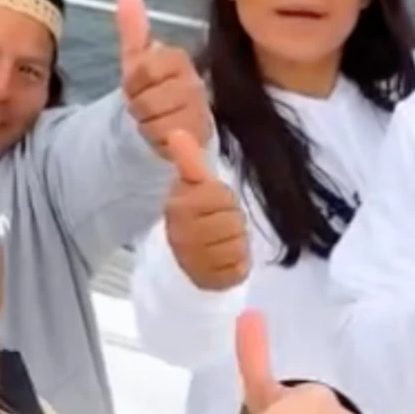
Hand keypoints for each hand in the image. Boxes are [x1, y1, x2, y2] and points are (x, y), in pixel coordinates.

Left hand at [115, 0, 210, 156]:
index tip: (137, 85)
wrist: (173, 124)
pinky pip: (164, 142)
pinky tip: (165, 135)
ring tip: (156, 120)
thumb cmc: (154, 88)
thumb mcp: (138, 59)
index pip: (145, 69)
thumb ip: (133, 28)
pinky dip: (157, 141)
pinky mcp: (199, 139)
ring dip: (147, 125)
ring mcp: (200, 113)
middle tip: (146, 105)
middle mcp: (195, 84)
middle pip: (147, 100)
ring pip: (155, 123)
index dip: (133, 81)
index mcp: (179, 60)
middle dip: (138, 106)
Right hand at [164, 130, 249, 290]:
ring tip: (223, 241)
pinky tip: (226, 259)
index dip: (222, 199)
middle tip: (220, 223)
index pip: (218, 196)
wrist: (186, 261)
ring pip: (236, 245)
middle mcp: (182, 236)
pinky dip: (237, 264)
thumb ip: (188, 161)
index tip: (214, 202)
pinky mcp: (210, 281)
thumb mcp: (194, 186)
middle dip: (231, 220)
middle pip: (231, 221)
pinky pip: (238, 268)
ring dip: (236, 242)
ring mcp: (194, 261)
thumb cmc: (196, 216)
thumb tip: (176, 132)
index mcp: (179, 207)